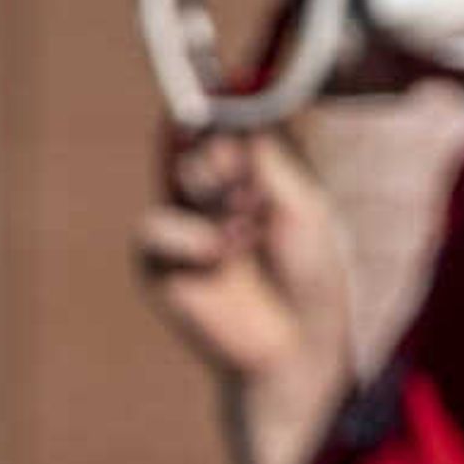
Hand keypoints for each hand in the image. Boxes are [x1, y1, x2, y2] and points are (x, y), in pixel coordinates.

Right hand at [137, 128, 353, 395]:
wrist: (297, 346)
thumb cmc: (309, 280)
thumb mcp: (302, 208)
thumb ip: (267, 161)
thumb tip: (236, 118)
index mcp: (249, 178)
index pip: (224, 127)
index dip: (231, 123)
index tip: (246, 134)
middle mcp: (213, 198)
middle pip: (203, 143)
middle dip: (229, 162)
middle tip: (254, 196)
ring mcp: (184, 228)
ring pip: (182, 176)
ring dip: (215, 194)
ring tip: (247, 229)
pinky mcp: (159, 266)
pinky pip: (154, 228)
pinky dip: (187, 237)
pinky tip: (219, 254)